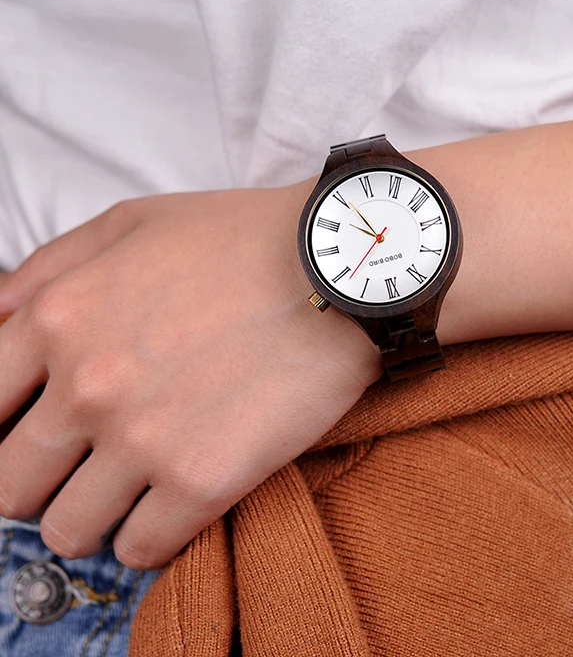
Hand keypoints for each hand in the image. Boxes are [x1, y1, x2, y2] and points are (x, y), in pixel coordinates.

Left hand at [0, 186, 382, 568]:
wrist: (339, 269)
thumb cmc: (242, 239)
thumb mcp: (134, 223)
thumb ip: (50, 268)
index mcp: (59, 320)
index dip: (6, 429)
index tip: (40, 435)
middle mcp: (87, 387)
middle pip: (11, 486)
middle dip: (43, 482)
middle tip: (88, 467)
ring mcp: (144, 440)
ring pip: (68, 532)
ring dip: (94, 517)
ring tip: (133, 492)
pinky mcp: (204, 480)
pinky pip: (141, 550)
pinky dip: (151, 536)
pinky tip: (177, 502)